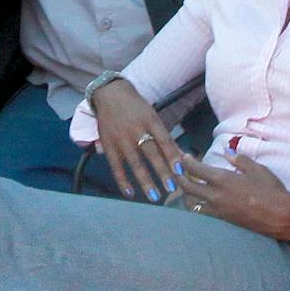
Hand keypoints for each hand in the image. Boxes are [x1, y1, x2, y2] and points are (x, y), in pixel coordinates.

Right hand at [90, 79, 180, 202]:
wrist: (109, 93)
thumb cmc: (137, 107)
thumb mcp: (152, 117)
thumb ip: (165, 137)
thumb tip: (182, 157)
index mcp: (150, 120)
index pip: (163, 140)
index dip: (172, 155)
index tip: (180, 171)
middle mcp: (135, 129)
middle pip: (150, 153)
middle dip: (161, 171)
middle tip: (172, 189)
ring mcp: (120, 137)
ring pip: (134, 162)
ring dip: (145, 180)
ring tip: (154, 197)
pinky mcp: (107, 144)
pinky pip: (115, 165)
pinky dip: (122, 180)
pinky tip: (130, 193)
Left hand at [176, 150, 289, 241]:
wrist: (281, 216)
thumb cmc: (270, 190)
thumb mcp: (257, 169)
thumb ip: (239, 160)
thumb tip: (227, 153)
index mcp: (222, 179)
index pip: (196, 169)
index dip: (186, 162)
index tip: (183, 157)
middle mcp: (215, 196)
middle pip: (187, 187)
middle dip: (179, 177)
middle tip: (176, 171)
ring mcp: (217, 211)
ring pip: (191, 204)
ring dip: (185, 195)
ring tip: (185, 188)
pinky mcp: (222, 222)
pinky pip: (202, 213)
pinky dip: (196, 207)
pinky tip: (199, 202)